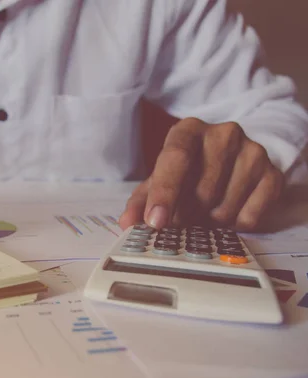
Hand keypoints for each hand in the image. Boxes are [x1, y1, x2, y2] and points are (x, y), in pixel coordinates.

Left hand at [119, 118, 283, 230]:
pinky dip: (234, 225)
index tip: (155, 221)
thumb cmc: (188, 170)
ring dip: (210, 221)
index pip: (175, 159)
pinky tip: (228, 211)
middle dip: (186, 215)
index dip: (164, 193)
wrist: (231, 155)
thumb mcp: (160, 179)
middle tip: (182, 218)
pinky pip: (250, 217)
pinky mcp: (273, 174)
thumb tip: (127, 223)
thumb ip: (141, 200)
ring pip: (224, 208)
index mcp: (188, 130)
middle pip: (200, 191)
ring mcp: (252, 152)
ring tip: (205, 211)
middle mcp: (223, 134)